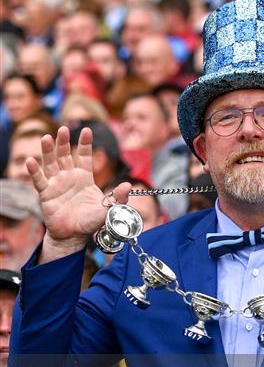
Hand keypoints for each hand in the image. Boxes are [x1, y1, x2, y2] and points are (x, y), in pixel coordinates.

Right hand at [26, 126, 130, 262]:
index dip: (85, 144)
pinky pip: (39, 180)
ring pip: (50, 163)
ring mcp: (56, 184)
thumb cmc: (91, 221)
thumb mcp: (108, 209)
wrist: (74, 236)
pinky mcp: (46, 194)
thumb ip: (118, 197)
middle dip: (64, 142)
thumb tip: (128, 184)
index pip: (84, 156)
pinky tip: (30, 161)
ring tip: (45, 138)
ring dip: (47, 151)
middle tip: (63, 129)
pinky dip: (34, 171)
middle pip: (65, 155)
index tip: (86, 130)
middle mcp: (69, 177)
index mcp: (84, 178)